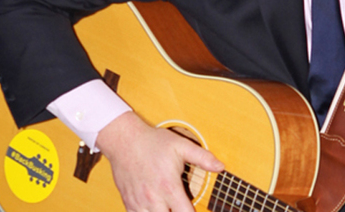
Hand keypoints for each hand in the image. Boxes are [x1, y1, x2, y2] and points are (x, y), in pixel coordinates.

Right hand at [96, 111, 223, 211]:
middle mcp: (153, 198)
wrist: (124, 140)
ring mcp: (139, 203)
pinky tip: (155, 209)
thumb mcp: (181, 145)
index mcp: (169, 187)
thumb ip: (202, 157)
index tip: (193, 210)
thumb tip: (220, 167)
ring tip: (168, 207)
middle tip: (180, 207)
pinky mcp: (128, 203)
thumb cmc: (153, 142)